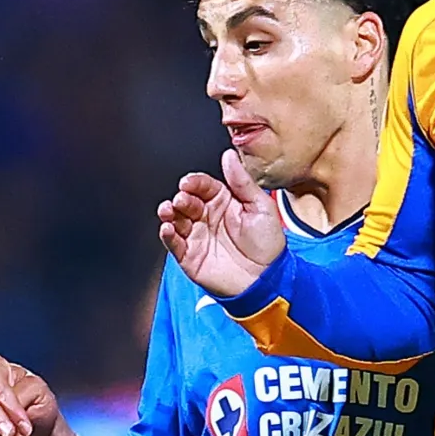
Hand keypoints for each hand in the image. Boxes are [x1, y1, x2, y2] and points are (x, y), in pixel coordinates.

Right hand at [157, 148, 285, 297]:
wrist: (267, 279)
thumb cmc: (267, 245)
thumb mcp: (261, 207)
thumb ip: (242, 182)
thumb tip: (229, 156)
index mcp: (224, 202)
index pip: (204, 186)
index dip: (195, 183)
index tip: (189, 182)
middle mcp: (207, 216)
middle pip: (187, 201)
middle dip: (182, 198)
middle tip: (182, 199)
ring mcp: (197, 235)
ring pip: (176, 219)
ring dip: (169, 213)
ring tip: (169, 210)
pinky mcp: (189, 255)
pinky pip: (174, 243)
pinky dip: (167, 235)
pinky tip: (167, 228)